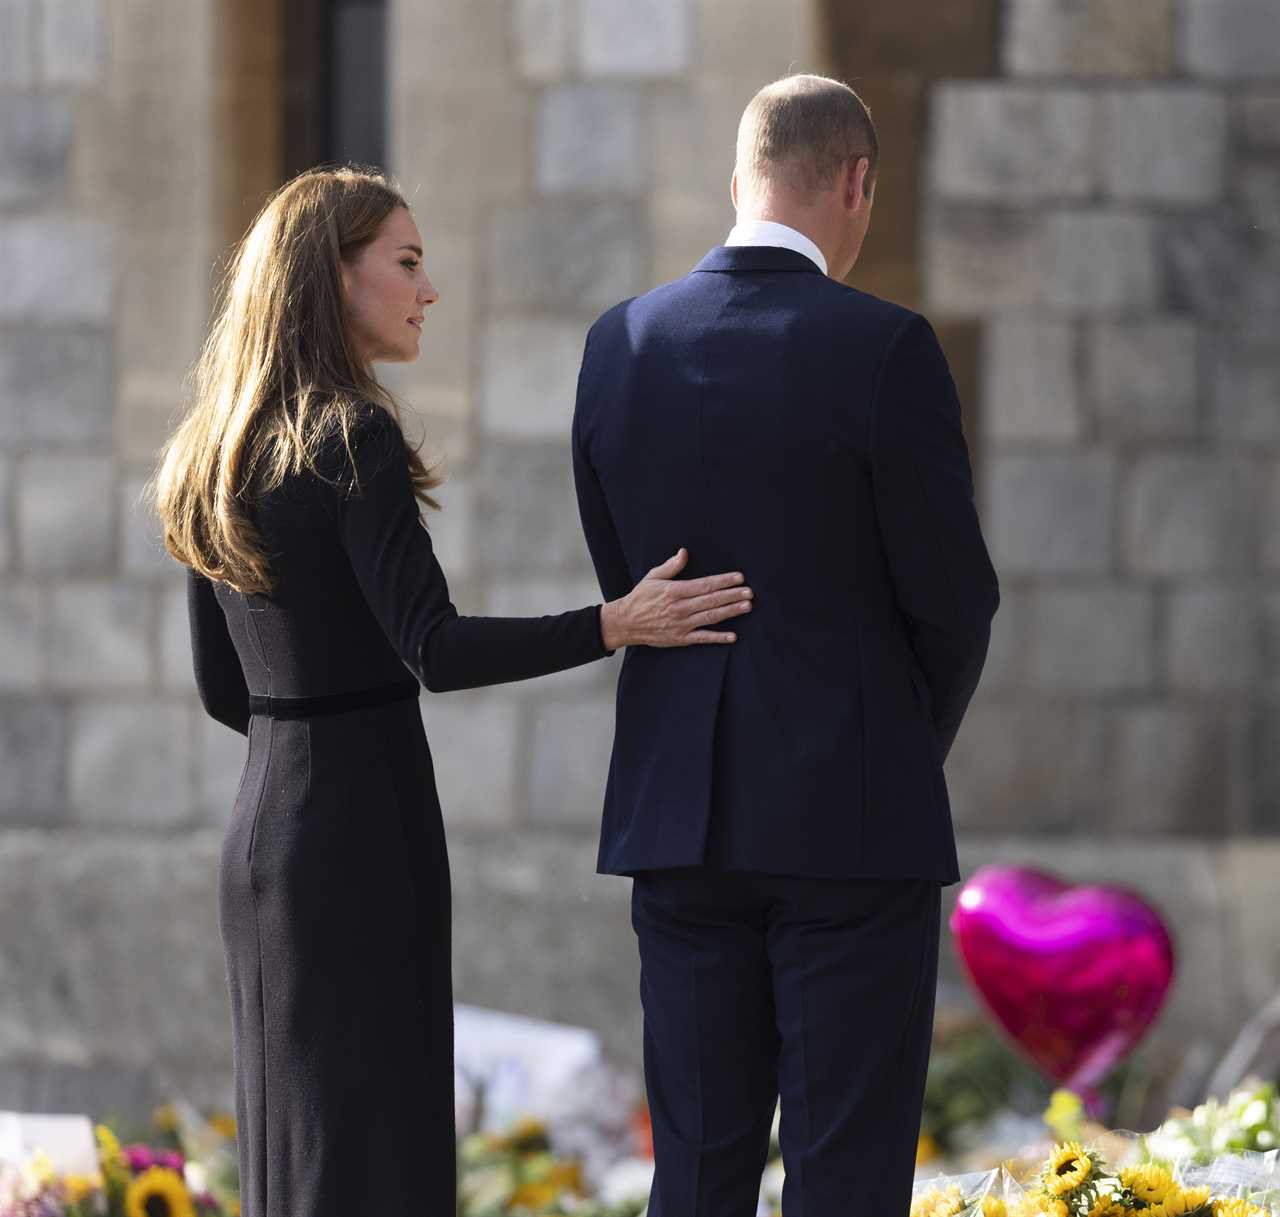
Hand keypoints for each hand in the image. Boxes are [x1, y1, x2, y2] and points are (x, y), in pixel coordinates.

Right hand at [599, 549, 752, 648]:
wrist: (626, 622)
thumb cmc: (640, 598)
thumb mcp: (653, 577)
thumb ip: (671, 566)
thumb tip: (684, 552)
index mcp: (674, 591)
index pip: (704, 585)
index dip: (723, 581)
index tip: (739, 578)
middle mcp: (680, 608)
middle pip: (711, 600)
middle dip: (732, 595)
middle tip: (750, 592)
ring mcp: (681, 624)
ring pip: (710, 617)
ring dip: (730, 612)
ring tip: (747, 606)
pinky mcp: (680, 639)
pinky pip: (702, 638)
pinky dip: (717, 638)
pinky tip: (733, 636)